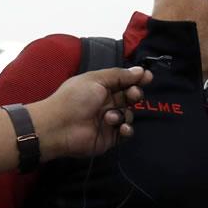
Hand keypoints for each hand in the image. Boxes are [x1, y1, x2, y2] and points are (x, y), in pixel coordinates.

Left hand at [28, 66, 150, 160]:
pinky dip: (126, 129)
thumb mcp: (96, 79)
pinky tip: (121, 127)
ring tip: (109, 117)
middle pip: (129, 97)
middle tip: (133, 94)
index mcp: (100, 87)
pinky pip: (126, 132)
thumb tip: (139, 70)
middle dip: (134, 94)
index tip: (147, 77)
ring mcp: (108, 120)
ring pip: (129, 115)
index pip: (123, 81)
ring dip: (123, 114)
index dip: (136, 79)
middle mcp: (105, 103)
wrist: (59, 126)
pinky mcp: (110, 137)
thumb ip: (119, 75)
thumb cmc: (74, 99)